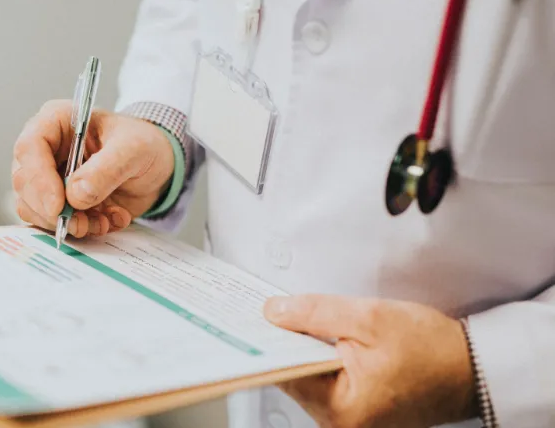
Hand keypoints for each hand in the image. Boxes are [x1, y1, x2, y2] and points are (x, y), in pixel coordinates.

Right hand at [12, 100, 174, 236]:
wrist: (158, 165)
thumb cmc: (143, 144)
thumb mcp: (134, 149)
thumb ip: (106, 169)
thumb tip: (75, 195)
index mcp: (56, 122)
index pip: (29, 148)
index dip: (38, 180)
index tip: (58, 206)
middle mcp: (46, 150)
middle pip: (25, 183)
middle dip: (51, 210)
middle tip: (80, 223)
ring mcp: (49, 178)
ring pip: (35, 209)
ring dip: (68, 223)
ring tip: (102, 220)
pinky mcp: (60, 203)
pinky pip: (55, 223)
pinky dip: (82, 229)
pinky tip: (107, 221)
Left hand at [264, 295, 478, 427]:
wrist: (474, 367)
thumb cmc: (433, 349)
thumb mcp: (370, 318)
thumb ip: (316, 313)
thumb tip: (274, 312)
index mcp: (341, 410)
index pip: (284, 372)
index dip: (269, 342)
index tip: (254, 319)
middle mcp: (341, 423)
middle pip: (294, 375)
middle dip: (288, 342)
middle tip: (274, 311)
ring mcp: (349, 420)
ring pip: (309, 377)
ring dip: (305, 349)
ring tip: (298, 320)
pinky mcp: (357, 411)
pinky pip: (326, 381)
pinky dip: (321, 358)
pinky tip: (322, 338)